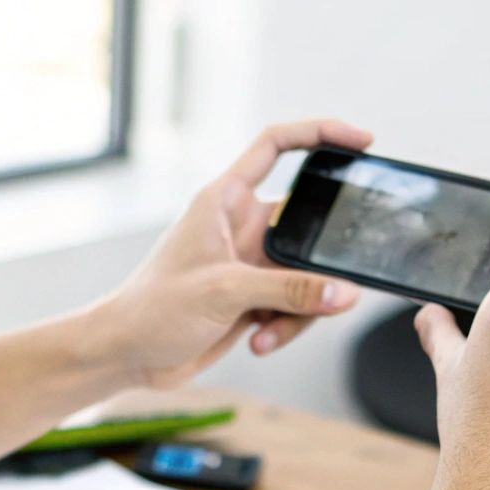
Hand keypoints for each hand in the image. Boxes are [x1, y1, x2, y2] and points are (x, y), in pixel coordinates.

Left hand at [91, 119, 371, 387]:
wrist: (126, 356)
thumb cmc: (153, 309)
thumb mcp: (226, 293)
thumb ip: (290, 291)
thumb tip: (344, 292)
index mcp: (224, 200)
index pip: (276, 146)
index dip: (320, 133)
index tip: (363, 141)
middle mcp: (240, 226)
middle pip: (308, 224)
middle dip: (322, 261)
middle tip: (334, 286)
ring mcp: (249, 263)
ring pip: (307, 274)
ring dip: (299, 308)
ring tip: (267, 331)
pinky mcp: (253, 297)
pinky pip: (294, 304)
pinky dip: (285, 326)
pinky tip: (257, 342)